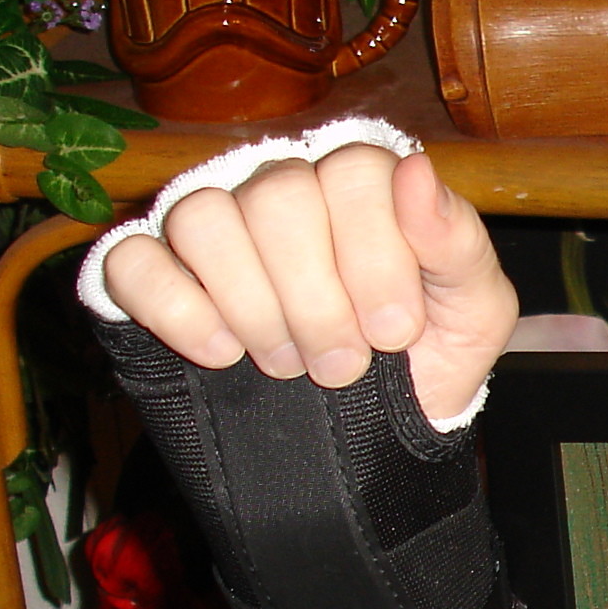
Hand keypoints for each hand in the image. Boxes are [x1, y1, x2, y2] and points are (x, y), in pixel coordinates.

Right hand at [100, 145, 516, 425]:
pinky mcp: (150, 272)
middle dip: (316, 299)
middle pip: (278, 195)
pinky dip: (175, 309)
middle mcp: (279, 188)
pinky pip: (132, 261)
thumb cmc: (425, 358)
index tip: (395, 332)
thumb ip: (457, 243)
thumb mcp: (474, 313)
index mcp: (360, 185)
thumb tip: (415, 168)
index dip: (375, 257)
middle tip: (343, 367)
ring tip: (288, 364)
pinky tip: (222, 354)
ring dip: (253, 306)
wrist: (371, 440)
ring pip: (202, 218)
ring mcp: (211, 226)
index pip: (353, 171)